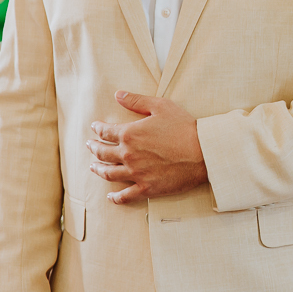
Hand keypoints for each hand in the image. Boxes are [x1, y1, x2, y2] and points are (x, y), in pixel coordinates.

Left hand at [87, 91, 207, 204]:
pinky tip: (110, 196)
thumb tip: (118, 94)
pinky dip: (115, 197)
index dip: (98, 128)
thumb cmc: (184, 128)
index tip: (95, 127)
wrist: (202, 153)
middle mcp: (128, 155)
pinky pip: (125, 196)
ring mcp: (136, 173)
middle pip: (103, 153)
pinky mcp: (146, 188)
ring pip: (109, 173)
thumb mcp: (161, 106)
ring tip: (93, 167)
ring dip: (98, 169)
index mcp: (130, 134)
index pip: (106, 132)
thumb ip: (136, 100)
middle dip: (94, 147)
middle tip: (90, 145)